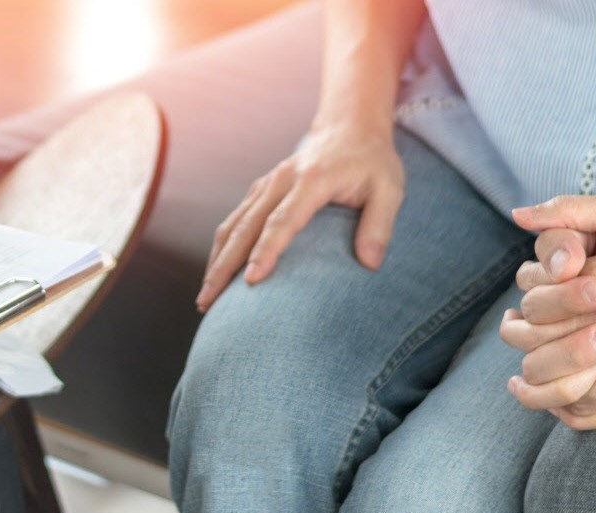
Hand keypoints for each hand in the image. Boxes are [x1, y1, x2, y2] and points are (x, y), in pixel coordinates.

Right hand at [196, 124, 404, 310]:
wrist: (348, 128)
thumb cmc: (372, 162)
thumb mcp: (390, 188)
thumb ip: (380, 225)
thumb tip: (370, 264)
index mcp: (312, 180)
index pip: (283, 221)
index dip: (266, 251)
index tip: (251, 281)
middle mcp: (282, 180)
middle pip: (245, 227)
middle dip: (224, 266)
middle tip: (208, 302)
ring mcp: (267, 184)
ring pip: (233, 224)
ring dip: (216, 260)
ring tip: (205, 298)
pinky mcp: (261, 190)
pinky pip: (235, 220)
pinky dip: (222, 247)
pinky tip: (216, 273)